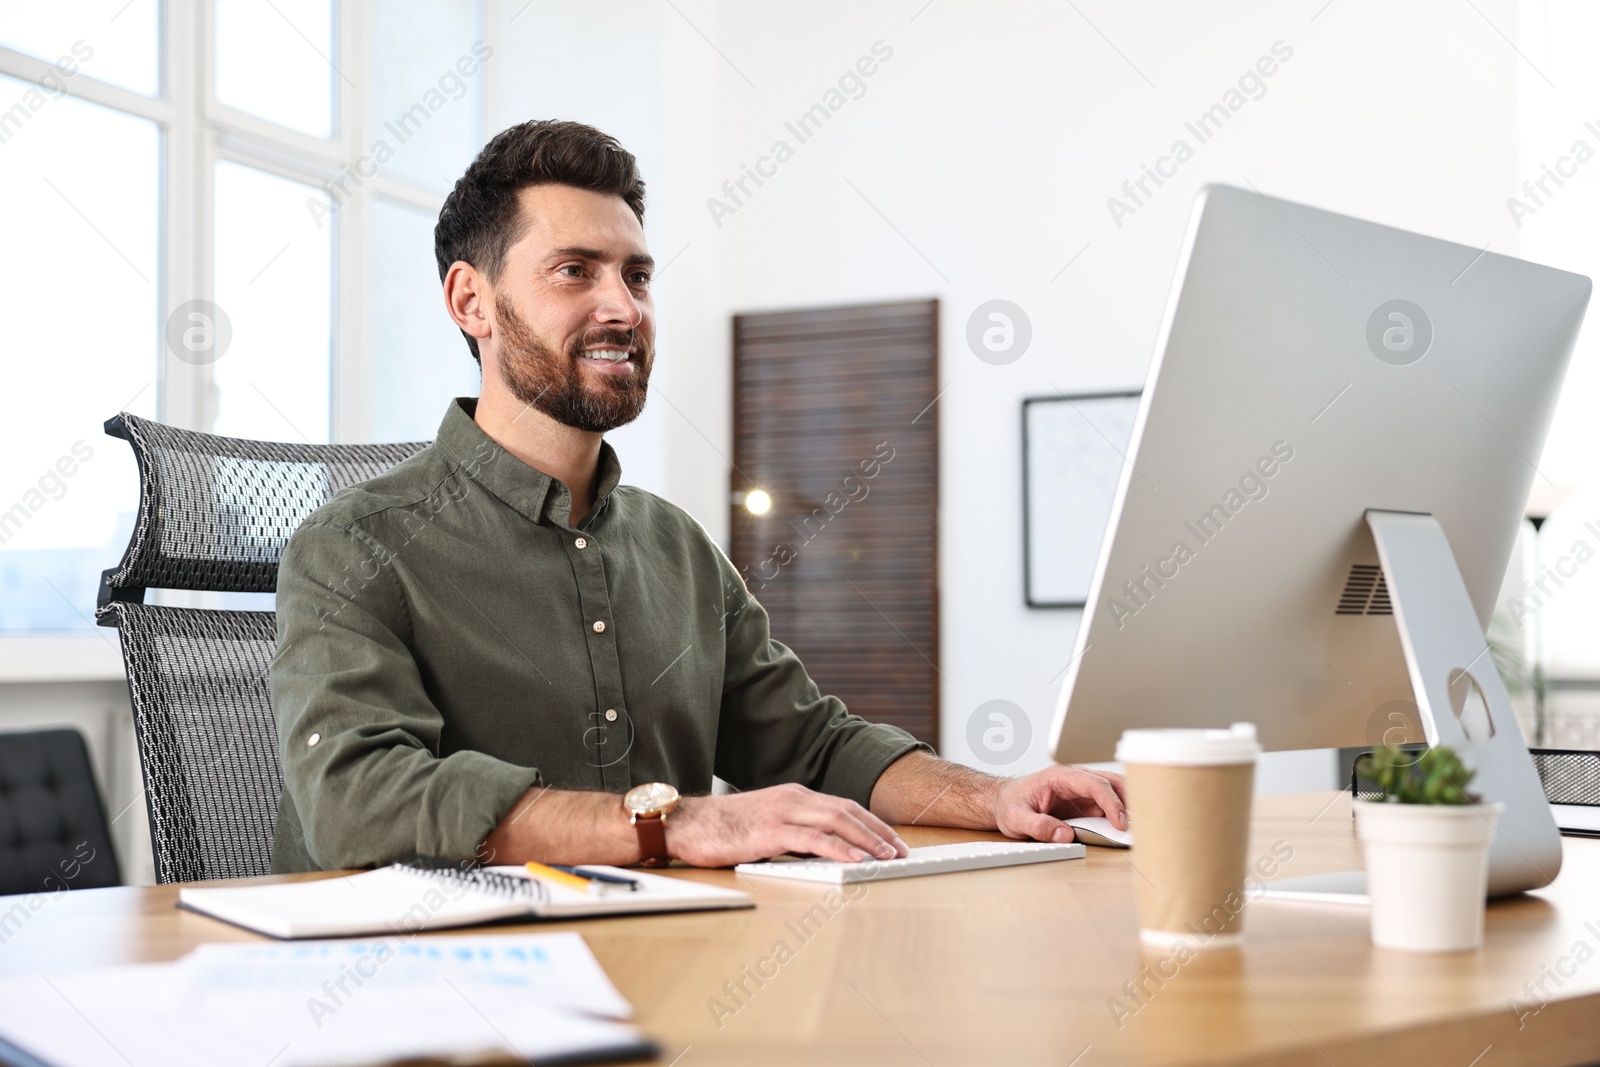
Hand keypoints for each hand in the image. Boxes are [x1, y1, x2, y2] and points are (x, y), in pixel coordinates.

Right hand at [665, 783, 909, 866]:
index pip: (843, 806)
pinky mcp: (770, 830)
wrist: (685, 823)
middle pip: (847, 811)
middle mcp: (793, 798)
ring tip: (887, 856)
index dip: (871, 823)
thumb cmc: (722, 828)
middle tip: (900, 850)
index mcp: (794, 795)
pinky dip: (838, 848)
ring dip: (867, 840)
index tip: (891, 840)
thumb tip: (824, 852)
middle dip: (878, 831)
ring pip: (836, 822)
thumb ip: (795, 833)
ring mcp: (782, 812)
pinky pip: (812, 839)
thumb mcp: (766, 825)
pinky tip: (855, 860)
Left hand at [993, 766, 1127, 843]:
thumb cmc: (1010, 805)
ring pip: (1114, 790)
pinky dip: (1121, 813)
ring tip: (1140, 825)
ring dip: (1128, 805)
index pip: (1093, 783)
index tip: (1120, 821)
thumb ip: (1038, 826)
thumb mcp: (1017, 818)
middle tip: (1138, 823)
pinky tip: (1128, 827)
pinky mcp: (1085, 802)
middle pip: (1110, 782)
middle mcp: (1075, 779)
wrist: (1004, 802)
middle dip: (1128, 799)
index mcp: (1060, 776)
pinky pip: (1108, 805)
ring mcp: (1082, 790)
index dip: (1110, 801)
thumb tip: (1065, 834)